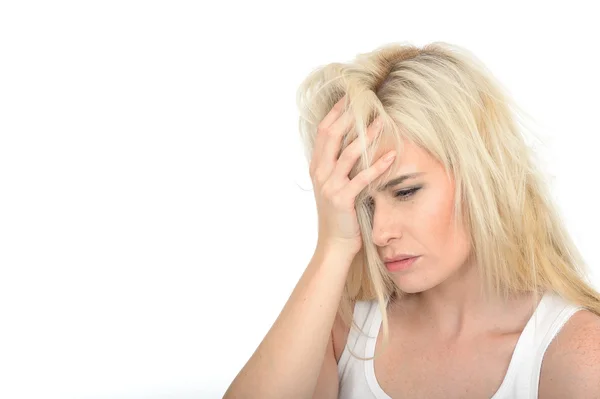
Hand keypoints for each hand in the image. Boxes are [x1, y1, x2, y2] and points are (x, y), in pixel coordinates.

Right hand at [309, 95, 395, 254]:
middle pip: (332, 135)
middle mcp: (320, 173)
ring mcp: (329, 186)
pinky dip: (378, 166)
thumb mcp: (332, 186)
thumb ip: (337, 166)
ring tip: (384, 122)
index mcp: (317, 167)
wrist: (334, 245)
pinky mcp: (342, 199)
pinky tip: (392, 156)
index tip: (350, 96)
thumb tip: (353, 143)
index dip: (336, 112)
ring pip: (348, 153)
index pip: (323, 131)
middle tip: (368, 100)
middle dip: (349, 116)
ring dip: (367, 135)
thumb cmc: (339, 215)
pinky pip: (362, 178)